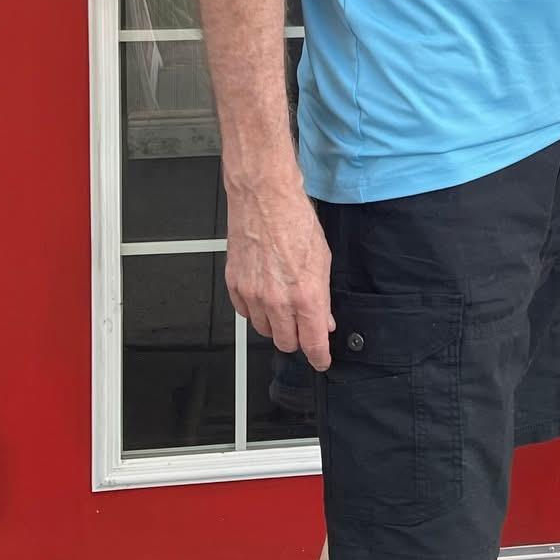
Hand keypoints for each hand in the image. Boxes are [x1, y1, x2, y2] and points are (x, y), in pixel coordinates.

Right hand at [224, 175, 335, 370]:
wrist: (263, 199)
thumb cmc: (294, 221)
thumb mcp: (322, 260)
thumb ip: (323, 296)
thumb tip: (324, 320)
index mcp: (305, 296)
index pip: (312, 343)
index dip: (319, 357)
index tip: (322, 360)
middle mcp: (277, 301)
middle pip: (286, 343)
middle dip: (297, 339)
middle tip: (302, 324)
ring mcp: (253, 295)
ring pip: (264, 331)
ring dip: (275, 324)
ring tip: (282, 303)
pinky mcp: (234, 287)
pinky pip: (246, 314)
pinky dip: (256, 310)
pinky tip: (264, 293)